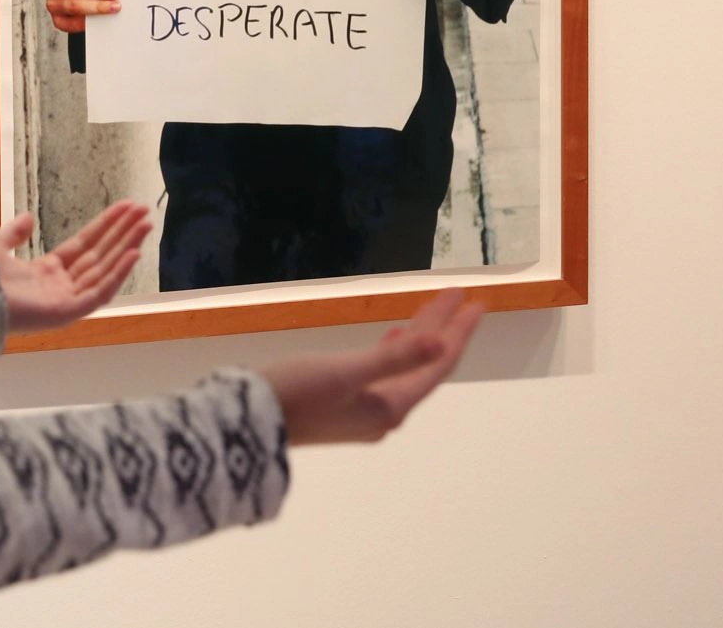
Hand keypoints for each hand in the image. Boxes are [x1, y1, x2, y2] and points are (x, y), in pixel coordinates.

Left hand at [0, 199, 151, 333]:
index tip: (125, 208)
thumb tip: (28, 216)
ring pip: (104, 270)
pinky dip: (118, 274)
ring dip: (127, 247)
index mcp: (44, 272)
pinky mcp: (67, 312)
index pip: (84, 245)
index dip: (105, 226)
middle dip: (123, 233)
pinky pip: (99, 292)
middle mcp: (59, 286)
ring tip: (146, 225)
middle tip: (145, 212)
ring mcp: (65, 300)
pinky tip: (134, 254)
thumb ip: (14, 232)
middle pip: (100, 255)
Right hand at [257, 289, 482, 444]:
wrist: (247, 425)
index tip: (475, 303)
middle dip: (443, 330)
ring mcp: (362, 410)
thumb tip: (441, 342)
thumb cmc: (297, 395)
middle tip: (460, 297)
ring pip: (403, 367)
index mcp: (390, 407)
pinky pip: (383, 372)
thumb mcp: (345, 371)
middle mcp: (383, 413)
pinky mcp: (342, 403)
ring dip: (419, 337)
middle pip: (423, 366)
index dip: (457, 333)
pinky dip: (394, 350)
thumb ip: (394, 356)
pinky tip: (392, 338)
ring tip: (433, 310)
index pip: (436, 365)